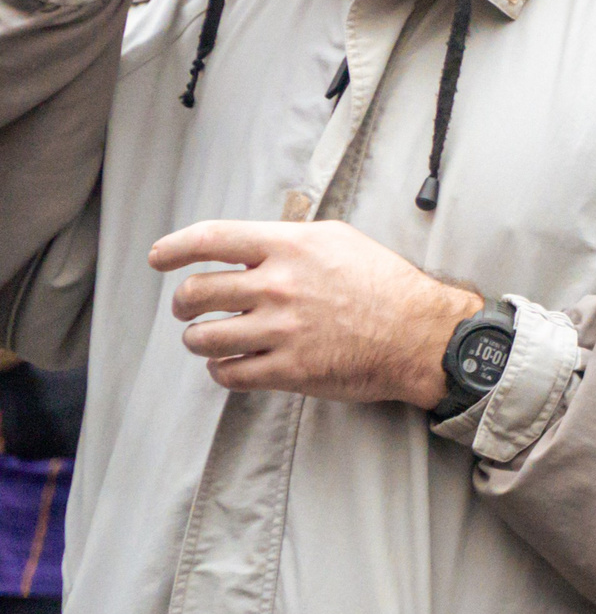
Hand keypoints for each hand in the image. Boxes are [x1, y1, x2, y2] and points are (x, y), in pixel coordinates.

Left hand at [149, 220, 484, 405]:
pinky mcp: (288, 370)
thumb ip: (290, 240)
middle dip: (183, 304)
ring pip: (203, 338)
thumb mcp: (340, 240)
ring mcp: (280, 331)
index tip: (159, 258)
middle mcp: (278, 286)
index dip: (174, 248)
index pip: (211, 239)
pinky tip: (232, 364)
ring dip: (198, 339)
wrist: (420, 334)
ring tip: (210, 338)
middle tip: (188, 308)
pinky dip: (221, 369)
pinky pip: (228, 374)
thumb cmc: (385, 284)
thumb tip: (249, 245)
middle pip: (195, 294)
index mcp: (289, 247)